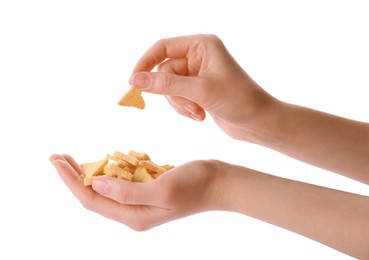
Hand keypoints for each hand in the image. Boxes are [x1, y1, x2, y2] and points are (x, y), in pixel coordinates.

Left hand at [49, 154, 230, 229]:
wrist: (220, 183)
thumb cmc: (196, 185)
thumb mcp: (162, 189)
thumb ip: (127, 191)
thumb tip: (95, 183)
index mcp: (134, 215)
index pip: (91, 200)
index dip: (71, 181)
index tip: (56, 161)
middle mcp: (133, 212)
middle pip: (94, 195)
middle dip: (73, 176)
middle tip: (56, 156)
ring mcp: (140, 201)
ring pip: (105, 188)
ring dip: (87, 171)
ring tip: (71, 157)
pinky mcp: (147, 189)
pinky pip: (121, 181)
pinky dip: (108, 169)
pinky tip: (103, 159)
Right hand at [130, 34, 277, 140]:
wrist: (258, 122)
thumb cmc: (238, 100)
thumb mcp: (200, 91)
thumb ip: (166, 85)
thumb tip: (136, 81)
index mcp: (201, 45)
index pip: (162, 48)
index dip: (145, 63)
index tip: (133, 83)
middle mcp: (198, 56)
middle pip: (165, 72)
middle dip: (173, 94)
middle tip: (189, 106)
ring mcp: (197, 74)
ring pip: (169, 88)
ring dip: (180, 104)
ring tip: (198, 112)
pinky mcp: (198, 90)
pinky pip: (177, 98)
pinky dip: (185, 109)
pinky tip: (201, 116)